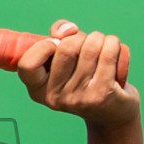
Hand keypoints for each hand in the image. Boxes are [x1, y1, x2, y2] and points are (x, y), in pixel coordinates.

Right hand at [16, 19, 139, 128]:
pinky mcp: (102, 94)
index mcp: (38, 90)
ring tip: (103, 50)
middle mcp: (56, 97)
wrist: (114, 113)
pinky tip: (116, 53)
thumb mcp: (64, 62)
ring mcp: (79, 98)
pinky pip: (109, 53)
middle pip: (66, 47)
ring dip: (100, 39)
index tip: (57, 46)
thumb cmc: (86, 79)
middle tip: (87, 47)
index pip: (27, 64)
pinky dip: (115, 45)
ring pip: (91, 46)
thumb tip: (67, 30)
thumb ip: (57, 37)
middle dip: (80, 37)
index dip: (44, 46)